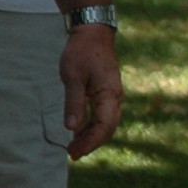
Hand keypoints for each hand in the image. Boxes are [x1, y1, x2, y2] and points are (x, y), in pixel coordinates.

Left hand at [59, 24, 123, 157]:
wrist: (93, 32)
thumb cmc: (82, 52)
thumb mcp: (72, 77)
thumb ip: (74, 103)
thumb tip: (72, 128)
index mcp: (109, 94)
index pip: (104, 127)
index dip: (90, 142)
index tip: (74, 152)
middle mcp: (115, 97)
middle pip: (107, 128)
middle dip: (91, 143)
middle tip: (72, 154)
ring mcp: (113, 95)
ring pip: (106, 123)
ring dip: (91, 136)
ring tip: (73, 146)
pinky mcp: (107, 92)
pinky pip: (103, 115)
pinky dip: (92, 125)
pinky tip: (78, 131)